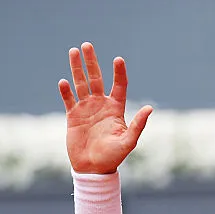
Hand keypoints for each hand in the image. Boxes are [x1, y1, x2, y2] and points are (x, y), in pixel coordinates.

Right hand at [58, 42, 152, 173]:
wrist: (93, 168)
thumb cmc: (114, 157)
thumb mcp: (129, 141)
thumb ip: (138, 124)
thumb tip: (150, 108)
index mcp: (116, 109)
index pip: (119, 86)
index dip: (119, 73)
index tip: (118, 59)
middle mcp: (101, 105)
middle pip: (96, 79)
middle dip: (92, 62)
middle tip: (87, 45)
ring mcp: (86, 109)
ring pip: (81, 84)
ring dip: (77, 69)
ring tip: (73, 51)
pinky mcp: (73, 116)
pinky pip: (68, 99)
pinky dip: (65, 91)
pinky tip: (64, 81)